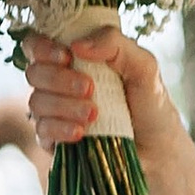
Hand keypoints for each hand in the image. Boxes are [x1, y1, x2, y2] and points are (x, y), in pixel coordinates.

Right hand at [23, 24, 169, 154]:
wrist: (160, 150)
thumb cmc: (150, 104)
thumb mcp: (143, 66)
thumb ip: (115, 43)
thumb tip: (77, 45)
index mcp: (74, 59)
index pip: (37, 44)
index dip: (43, 47)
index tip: (67, 56)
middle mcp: (59, 84)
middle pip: (34, 73)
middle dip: (58, 79)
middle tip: (89, 88)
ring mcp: (56, 114)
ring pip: (36, 102)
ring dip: (63, 106)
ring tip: (94, 114)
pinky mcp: (57, 142)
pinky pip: (42, 131)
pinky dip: (59, 129)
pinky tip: (81, 132)